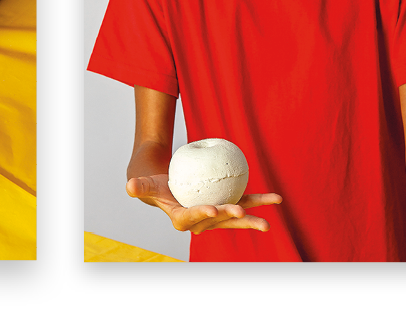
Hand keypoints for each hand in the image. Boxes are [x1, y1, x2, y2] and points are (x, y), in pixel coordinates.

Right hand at [126, 174, 281, 234]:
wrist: (171, 187)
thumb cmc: (158, 185)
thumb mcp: (146, 184)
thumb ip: (139, 187)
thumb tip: (129, 186)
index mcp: (183, 219)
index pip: (192, 218)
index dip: (202, 214)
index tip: (212, 208)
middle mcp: (203, 221)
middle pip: (218, 222)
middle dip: (230, 220)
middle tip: (240, 212)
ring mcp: (218, 215)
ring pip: (236, 217)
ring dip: (252, 217)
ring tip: (268, 221)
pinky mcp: (228, 207)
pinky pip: (245, 203)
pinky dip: (260, 202)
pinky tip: (276, 199)